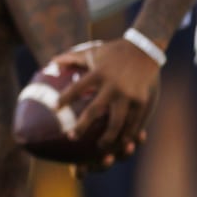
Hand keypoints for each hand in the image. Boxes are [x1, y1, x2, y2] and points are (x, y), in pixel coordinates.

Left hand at [55, 38, 160, 170]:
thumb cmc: (113, 52)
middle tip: (71, 137)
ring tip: (100, 147)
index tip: (54, 108)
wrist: (145, 49)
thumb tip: (51, 62)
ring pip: (117, 122)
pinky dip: (128, 134)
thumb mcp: (92, 52)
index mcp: (99, 73)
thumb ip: (71, 58)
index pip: (77, 88)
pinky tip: (122, 143)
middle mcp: (113, 86)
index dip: (65, 99)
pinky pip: (135, 122)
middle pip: (95, 111)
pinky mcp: (143, 102)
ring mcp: (129, 95)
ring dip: (108, 138)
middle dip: (82, 126)